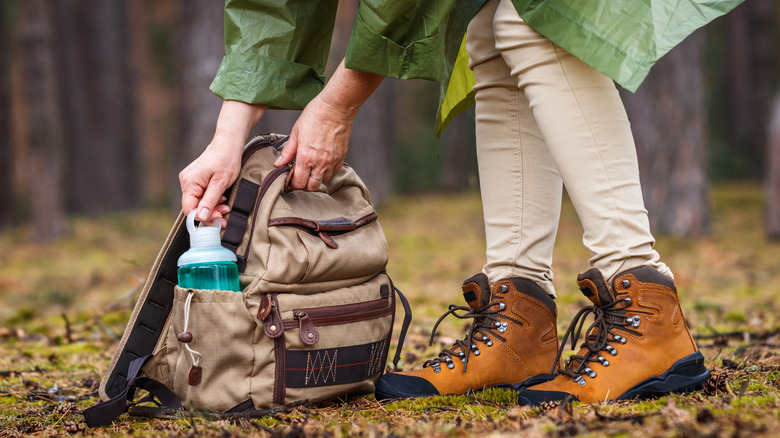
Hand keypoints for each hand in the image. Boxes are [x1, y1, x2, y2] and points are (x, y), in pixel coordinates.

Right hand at [179, 136, 241, 223]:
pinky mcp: (195, 180)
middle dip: (210, 213)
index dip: (203, 217)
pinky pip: (201, 195)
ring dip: (212, 207)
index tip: (218, 219)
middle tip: (225, 214)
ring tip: (226, 206)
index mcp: (190, 182)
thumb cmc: (226, 160)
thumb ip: (210, 200)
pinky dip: (211, 199)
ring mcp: (190, 180)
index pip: (189, 209)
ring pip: (198, 201)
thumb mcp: (221, 183)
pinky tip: (221, 198)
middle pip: (194, 206)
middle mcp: (186, 181)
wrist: (227, 144)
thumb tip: (201, 216)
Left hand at [273, 59, 383, 189]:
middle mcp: (320, 163)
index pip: (299, 182)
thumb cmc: (315, 116)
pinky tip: (321, 164)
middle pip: (312, 187)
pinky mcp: (341, 157)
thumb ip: (288, 151)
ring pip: (324, 181)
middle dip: (304, 186)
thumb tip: (279, 163)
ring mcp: (332, 161)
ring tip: (310, 171)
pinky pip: (334, 171)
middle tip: (299, 179)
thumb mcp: (295, 132)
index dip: (293, 184)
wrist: (335, 108)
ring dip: (316, 179)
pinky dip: (327, 171)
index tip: (290, 181)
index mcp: (306, 157)